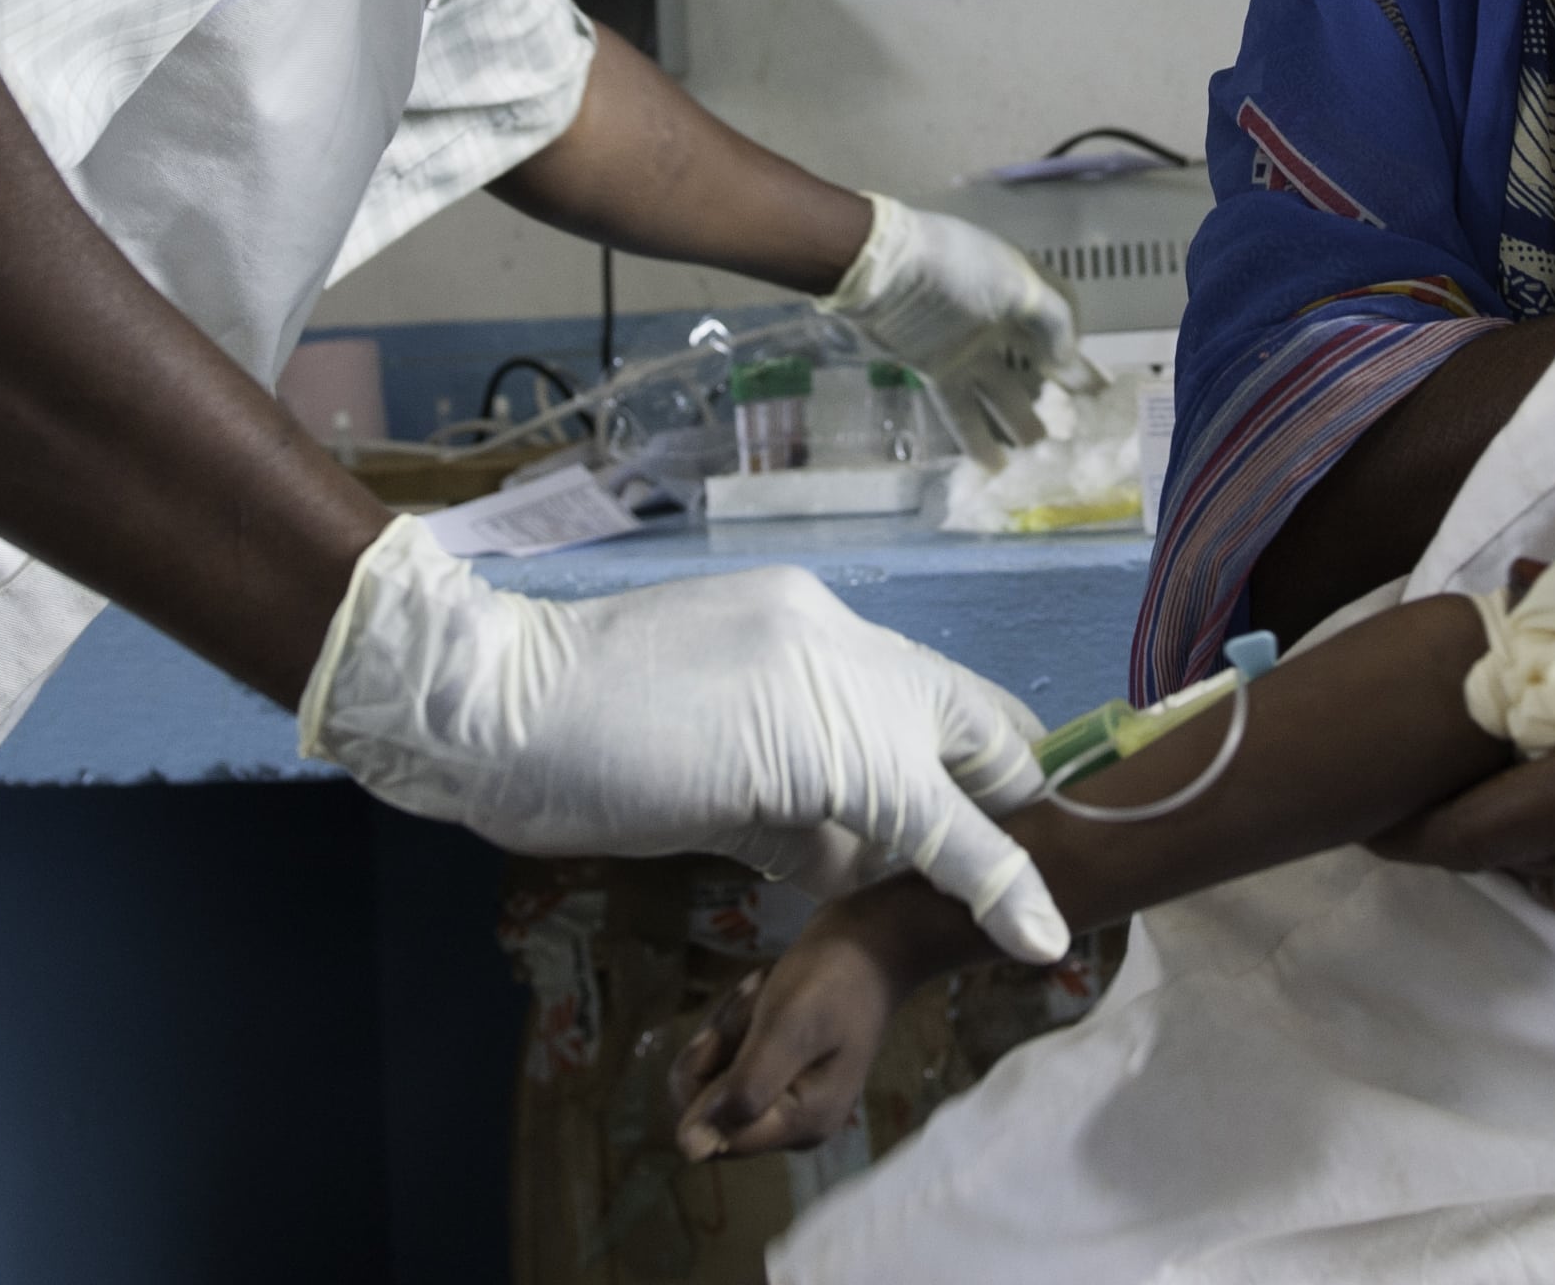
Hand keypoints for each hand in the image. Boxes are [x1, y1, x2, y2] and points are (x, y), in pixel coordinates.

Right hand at [296, 519, 1072, 959]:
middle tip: (1058, 869)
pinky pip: (930, 823)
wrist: (497, 707)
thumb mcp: (700, 754)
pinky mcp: (826, 750)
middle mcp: (832, 637)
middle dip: (1022, 790)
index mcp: (800, 624)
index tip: (1018, 809)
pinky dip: (989, 881)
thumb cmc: (570, 734)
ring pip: (954, 773)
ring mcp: (831, 684)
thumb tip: (850, 855)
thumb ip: (782, 793)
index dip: (979, 755)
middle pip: (967, 717)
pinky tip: (1031, 930)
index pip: (922, 689)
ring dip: (993, 850)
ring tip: (1039, 911)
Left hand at [669, 893, 937, 1160]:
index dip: (703, 1083)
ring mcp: (787, 1099)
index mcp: (799, 1123)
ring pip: (713, 1074)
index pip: (712, 1133)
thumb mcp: (787, 1029)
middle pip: (708, 1105)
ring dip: (727, 1024)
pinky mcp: (781, 1075)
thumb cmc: (834, 981)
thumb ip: (744, 1090)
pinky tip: (763, 992)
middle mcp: (791, 1124)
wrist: (871, 943)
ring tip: (764, 989)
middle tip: (754, 1000)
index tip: (722, 1033)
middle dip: (717, 1045)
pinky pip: (729, 1056)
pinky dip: (735, 1020)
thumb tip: (691, 1148)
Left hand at [822, 192, 1085, 459]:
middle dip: (1055, 390)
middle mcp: (997, 318)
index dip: (1076, 349)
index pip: (1060, 320)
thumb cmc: (955, 269)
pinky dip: (974, 436)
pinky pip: (960, 407)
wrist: (882, 271)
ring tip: (1039, 451)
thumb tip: (1067, 364)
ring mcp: (966, 346)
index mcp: (1020, 288)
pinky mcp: (935, 367)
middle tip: (1077, 425)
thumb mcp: (1017, 284)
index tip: (1093, 386)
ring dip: (1018, 420)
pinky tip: (993, 465)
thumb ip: (1052, 322)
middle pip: (1033, 361)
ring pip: (1000, 390)